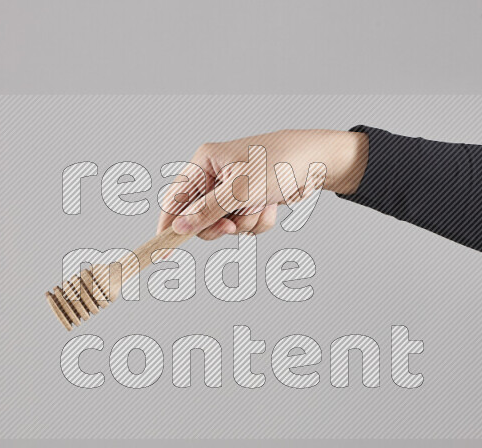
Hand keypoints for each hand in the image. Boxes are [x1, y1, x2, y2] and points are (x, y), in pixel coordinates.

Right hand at [156, 129, 367, 239]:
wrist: (320, 163)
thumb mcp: (240, 190)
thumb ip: (207, 211)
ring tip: (262, 204)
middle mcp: (215, 176)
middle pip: (198, 218)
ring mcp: (233, 190)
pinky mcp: (250, 202)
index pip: (175, 199)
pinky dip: (259, 222)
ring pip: (225, 226)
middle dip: (220, 225)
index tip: (162, 250)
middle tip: (232, 226)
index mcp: (205, 163)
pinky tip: (271, 206)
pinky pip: (245, 226)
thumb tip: (180, 228)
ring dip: (246, 223)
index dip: (168, 225)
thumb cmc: (280, 163)